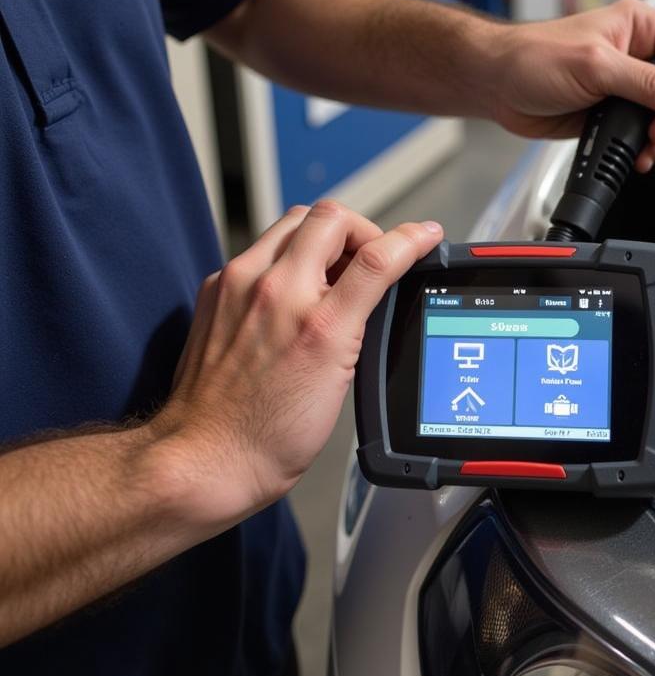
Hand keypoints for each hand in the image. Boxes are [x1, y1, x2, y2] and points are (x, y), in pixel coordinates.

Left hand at [154, 203, 442, 528]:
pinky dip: (285, 257)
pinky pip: (259, 249)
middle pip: (330, 218)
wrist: (208, 457)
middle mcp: (274, 293)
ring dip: (322, 237)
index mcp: (316, 323)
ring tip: (332, 273)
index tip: (426, 235)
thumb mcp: (339, 379)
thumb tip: (378, 283)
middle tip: (370, 256)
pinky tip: (292, 290)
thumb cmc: (270, 435)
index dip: (411, 238)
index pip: (376, 256)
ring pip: (292, 223)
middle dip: (361, 229)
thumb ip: (359, 321)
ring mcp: (237, 286)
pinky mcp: (215, 291)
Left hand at [492, 0, 654, 172]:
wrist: (497, 85)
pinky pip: (640, 132)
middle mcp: (634, 54)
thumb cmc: (532, 58)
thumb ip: (648, 82)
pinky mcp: (609, 112)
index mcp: (638, 27)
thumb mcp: (597, 67)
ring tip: (649, 150)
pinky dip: (644, 148)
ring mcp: (623, 86)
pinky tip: (638, 156)